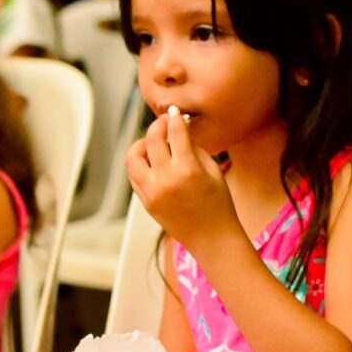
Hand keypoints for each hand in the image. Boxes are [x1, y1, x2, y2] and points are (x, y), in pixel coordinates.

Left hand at [125, 111, 239, 254]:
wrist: (211, 237)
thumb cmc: (218, 204)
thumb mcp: (213, 171)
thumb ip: (193, 148)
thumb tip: (178, 129)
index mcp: (187, 169)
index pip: (175, 132)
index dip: (175, 119)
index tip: (175, 114)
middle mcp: (166, 179)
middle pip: (151, 139)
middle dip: (157, 125)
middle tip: (164, 123)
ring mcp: (152, 192)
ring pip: (133, 157)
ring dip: (141, 144)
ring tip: (152, 144)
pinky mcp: (146, 202)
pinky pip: (134, 176)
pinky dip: (140, 164)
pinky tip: (152, 162)